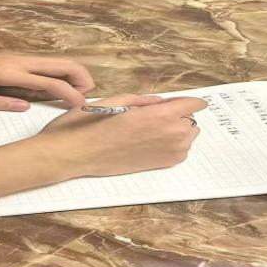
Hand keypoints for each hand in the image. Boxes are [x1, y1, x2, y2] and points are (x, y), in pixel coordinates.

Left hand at [0, 45, 95, 110]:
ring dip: (70, 75)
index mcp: (2, 71)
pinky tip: (59, 89)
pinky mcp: (5, 61)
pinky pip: (37, 66)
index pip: (47, 80)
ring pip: (49, 62)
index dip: (69, 93)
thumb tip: (26, 107)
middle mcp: (10, 60)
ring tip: (82, 97)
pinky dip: (55, 74)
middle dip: (80, 78)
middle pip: (57, 63)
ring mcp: (9, 58)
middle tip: (93, 99)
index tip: (85, 107)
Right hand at [34, 94, 208, 177]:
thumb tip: (160, 101)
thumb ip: (142, 100)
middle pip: (191, 120)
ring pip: (187, 137)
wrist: (74, 155)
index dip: (188, 101)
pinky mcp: (160, 166)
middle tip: (152, 115)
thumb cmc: (87, 125)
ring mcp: (167, 153)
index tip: (178, 101)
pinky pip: (179, 152)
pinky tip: (149, 143)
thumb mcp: (113, 101)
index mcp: (159, 114)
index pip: (192, 104)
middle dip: (177, 115)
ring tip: (149, 130)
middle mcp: (169, 134)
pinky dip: (171, 145)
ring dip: (176, 131)